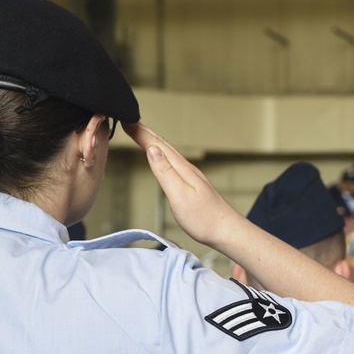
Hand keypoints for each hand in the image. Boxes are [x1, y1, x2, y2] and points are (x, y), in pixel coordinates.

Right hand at [124, 123, 238, 247]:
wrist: (227, 232)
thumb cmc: (204, 219)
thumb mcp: (179, 196)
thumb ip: (165, 173)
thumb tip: (153, 150)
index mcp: (182, 169)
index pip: (158, 146)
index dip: (142, 134)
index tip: (127, 122)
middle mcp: (188, 170)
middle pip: (164, 147)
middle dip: (146, 133)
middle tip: (130, 123)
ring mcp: (192, 177)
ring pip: (170, 154)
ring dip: (155, 143)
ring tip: (144, 136)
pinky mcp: (194, 186)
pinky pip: (175, 164)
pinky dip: (164, 156)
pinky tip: (164, 160)